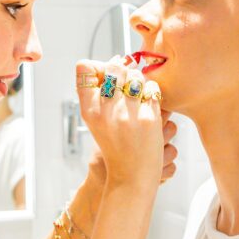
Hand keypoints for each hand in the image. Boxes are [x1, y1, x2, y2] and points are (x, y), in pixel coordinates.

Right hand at [75, 56, 163, 186]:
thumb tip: (117, 61)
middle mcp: (107, 110)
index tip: (108, 75)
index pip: (84, 69)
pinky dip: (153, 97)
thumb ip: (98, 93)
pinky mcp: (151, 119)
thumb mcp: (96, 122)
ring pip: (138, 77)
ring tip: (139, 99)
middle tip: (128, 85)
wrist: (129, 177)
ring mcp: (130, 114)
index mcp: (89, 111)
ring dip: (141, 84)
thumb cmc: (113, 147)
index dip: (98, 66)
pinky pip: (154, 91)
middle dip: (124, 71)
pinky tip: (149, 109)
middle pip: (116, 68)